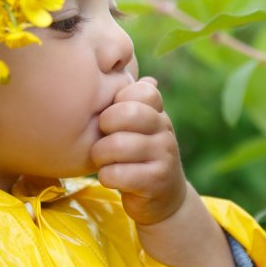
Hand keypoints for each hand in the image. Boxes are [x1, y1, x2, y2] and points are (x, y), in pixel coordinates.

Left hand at [91, 77, 187, 225]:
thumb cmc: (138, 156)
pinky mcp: (156, 182)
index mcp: (157, 112)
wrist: (162, 198)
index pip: (142, 91)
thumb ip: (130, 102)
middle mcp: (165, 129)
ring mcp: (164, 156)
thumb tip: (134, 68)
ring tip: (103, 160)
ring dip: (101, 155)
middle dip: (105, 126)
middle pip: (128, 113)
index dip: (118, 102)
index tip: (111, 118)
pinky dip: (107, 176)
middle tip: (102, 137)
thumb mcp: (136, 127)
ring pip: (118, 145)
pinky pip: (118, 174)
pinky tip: (111, 178)